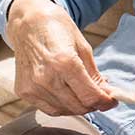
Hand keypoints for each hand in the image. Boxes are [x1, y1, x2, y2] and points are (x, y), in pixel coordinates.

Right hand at [6, 0, 116, 115]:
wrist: (28, 23)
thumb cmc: (58, 30)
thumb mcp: (84, 48)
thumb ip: (94, 75)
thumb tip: (106, 95)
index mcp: (64, 63)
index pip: (90, 96)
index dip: (105, 102)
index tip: (112, 101)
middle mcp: (46, 77)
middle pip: (78, 106)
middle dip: (93, 104)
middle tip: (100, 97)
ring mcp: (32, 86)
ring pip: (64, 110)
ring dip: (78, 106)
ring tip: (84, 94)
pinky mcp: (23, 91)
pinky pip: (49, 108)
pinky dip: (62, 106)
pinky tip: (68, 95)